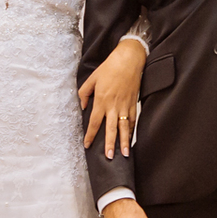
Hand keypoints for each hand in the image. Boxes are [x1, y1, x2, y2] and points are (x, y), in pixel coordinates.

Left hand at [80, 39, 146, 158]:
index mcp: (101, 100)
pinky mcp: (133, 103)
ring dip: (124, 141)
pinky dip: (131, 130)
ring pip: (124, 127)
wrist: (128, 60)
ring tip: (124, 154)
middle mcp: (113, 105)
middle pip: (111, 129)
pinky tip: (130, 139)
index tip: (88, 145)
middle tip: (109, 157)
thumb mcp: (91, 78)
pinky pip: (132, 120)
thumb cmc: (109, 68)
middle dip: (110, 144)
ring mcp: (125, 105)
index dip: (91, 135)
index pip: (94, 122)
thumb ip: (84, 94)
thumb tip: (83, 107)